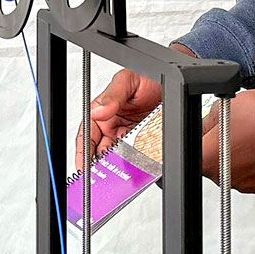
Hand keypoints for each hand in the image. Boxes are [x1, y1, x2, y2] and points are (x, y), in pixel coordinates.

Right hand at [74, 44, 195, 168]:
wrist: (171, 77)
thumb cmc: (146, 76)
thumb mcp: (127, 80)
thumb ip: (113, 94)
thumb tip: (99, 110)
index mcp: (102, 113)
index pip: (87, 137)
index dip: (83, 154)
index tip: (84, 168)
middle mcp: (114, 126)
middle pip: (102, 153)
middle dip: (103, 166)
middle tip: (105, 177)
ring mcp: (130, 135)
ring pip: (121, 158)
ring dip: (122, 166)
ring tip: (125, 173)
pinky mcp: (145, 142)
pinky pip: (140, 157)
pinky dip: (140, 163)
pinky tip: (142, 165)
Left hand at [200, 89, 254, 193]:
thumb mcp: (227, 105)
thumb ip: (208, 119)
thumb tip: (205, 125)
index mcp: (208, 159)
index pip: (191, 154)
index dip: (198, 142)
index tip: (205, 136)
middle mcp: (224, 177)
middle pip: (212, 163)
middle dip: (218, 148)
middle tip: (233, 130)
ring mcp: (245, 185)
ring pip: (233, 170)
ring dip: (238, 156)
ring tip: (252, 136)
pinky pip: (252, 175)